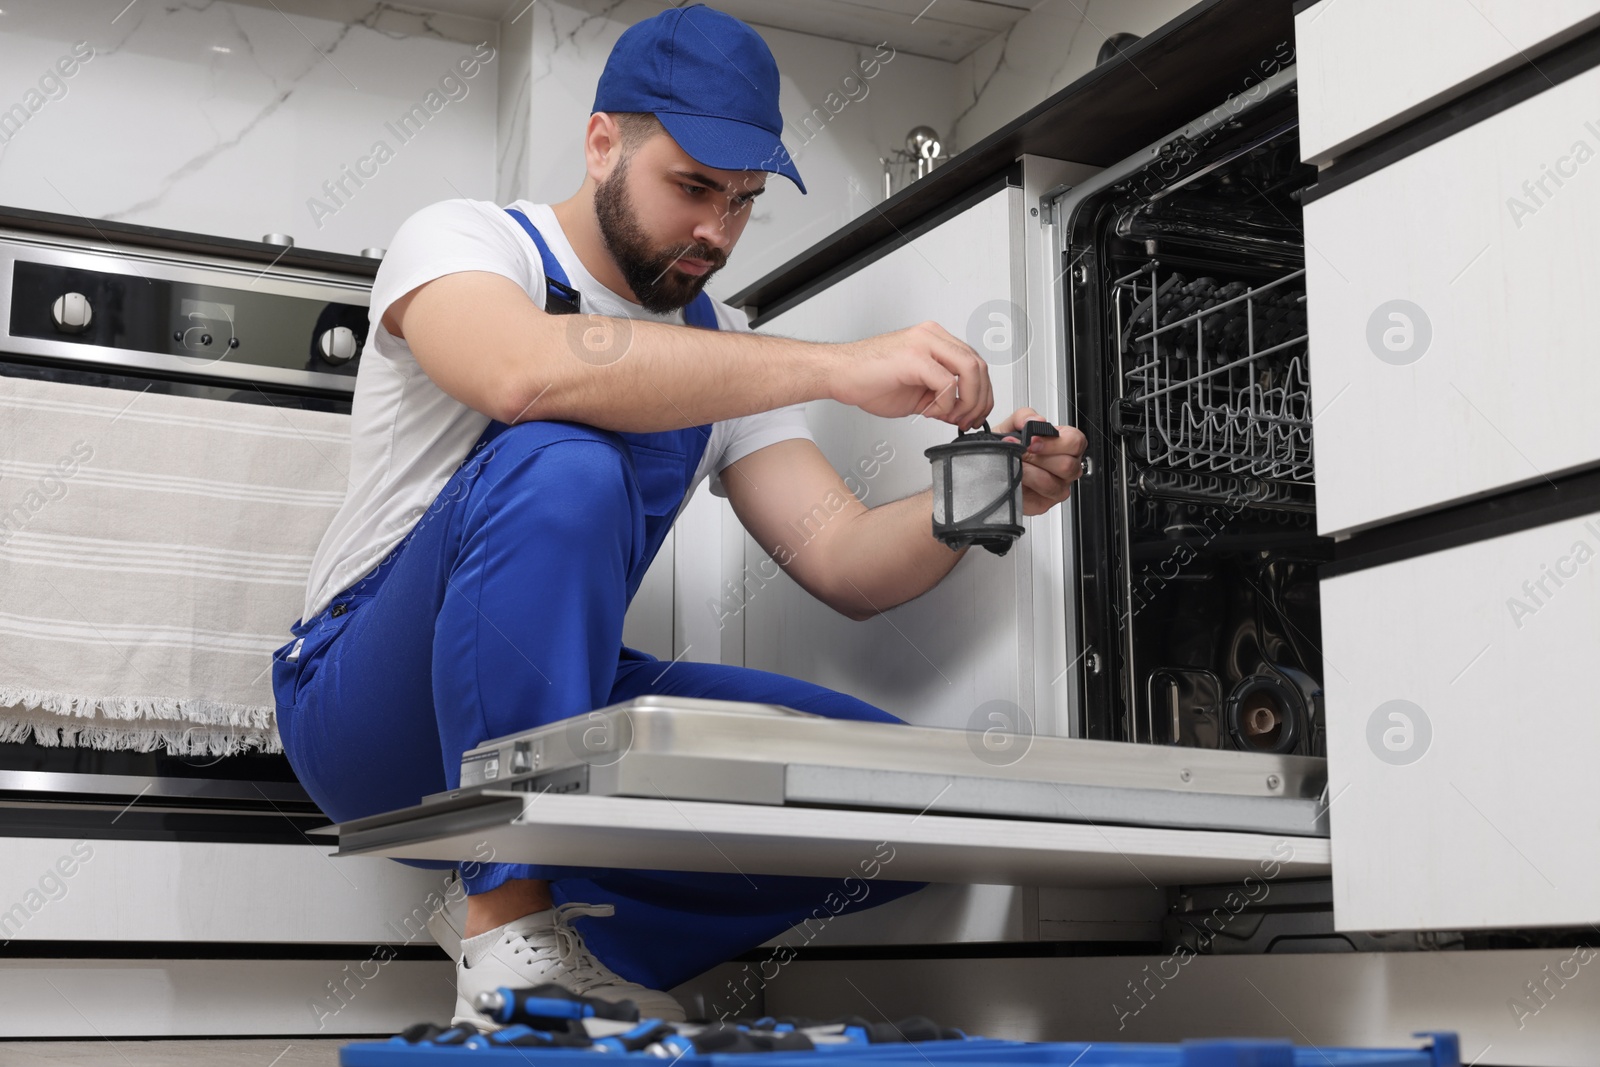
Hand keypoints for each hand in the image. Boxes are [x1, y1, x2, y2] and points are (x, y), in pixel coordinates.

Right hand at [830, 322, 993, 430]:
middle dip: (981, 399)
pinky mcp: (914, 357)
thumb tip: (959, 412)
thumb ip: (940, 397)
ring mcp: (924, 343)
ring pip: (970, 369)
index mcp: (934, 340)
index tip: (974, 414)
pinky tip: (933, 411)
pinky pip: (947, 381)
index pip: (974, 362)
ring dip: (969, 400)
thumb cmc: (867, 379)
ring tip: (955, 417)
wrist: (838, 374)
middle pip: (978, 364)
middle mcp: (932, 336)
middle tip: (970, 420)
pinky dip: (947, 402)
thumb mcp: (915, 392)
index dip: (981, 392)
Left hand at [993, 407, 1086, 515]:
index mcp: (1067, 445)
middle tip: (1021, 453)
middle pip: (1067, 466)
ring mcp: (1057, 488)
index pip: (1076, 442)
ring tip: (1015, 463)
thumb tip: (1035, 421)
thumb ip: (1024, 416)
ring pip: (1052, 484)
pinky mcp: (1043, 504)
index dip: (1054, 442)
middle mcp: (1067, 468)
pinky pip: (1037, 499)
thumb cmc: (1009, 444)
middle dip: (1038, 458)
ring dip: (1029, 472)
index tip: (1032, 441)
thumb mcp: (1013, 424)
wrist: (990, 462)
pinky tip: (1015, 477)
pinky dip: (1023, 486)